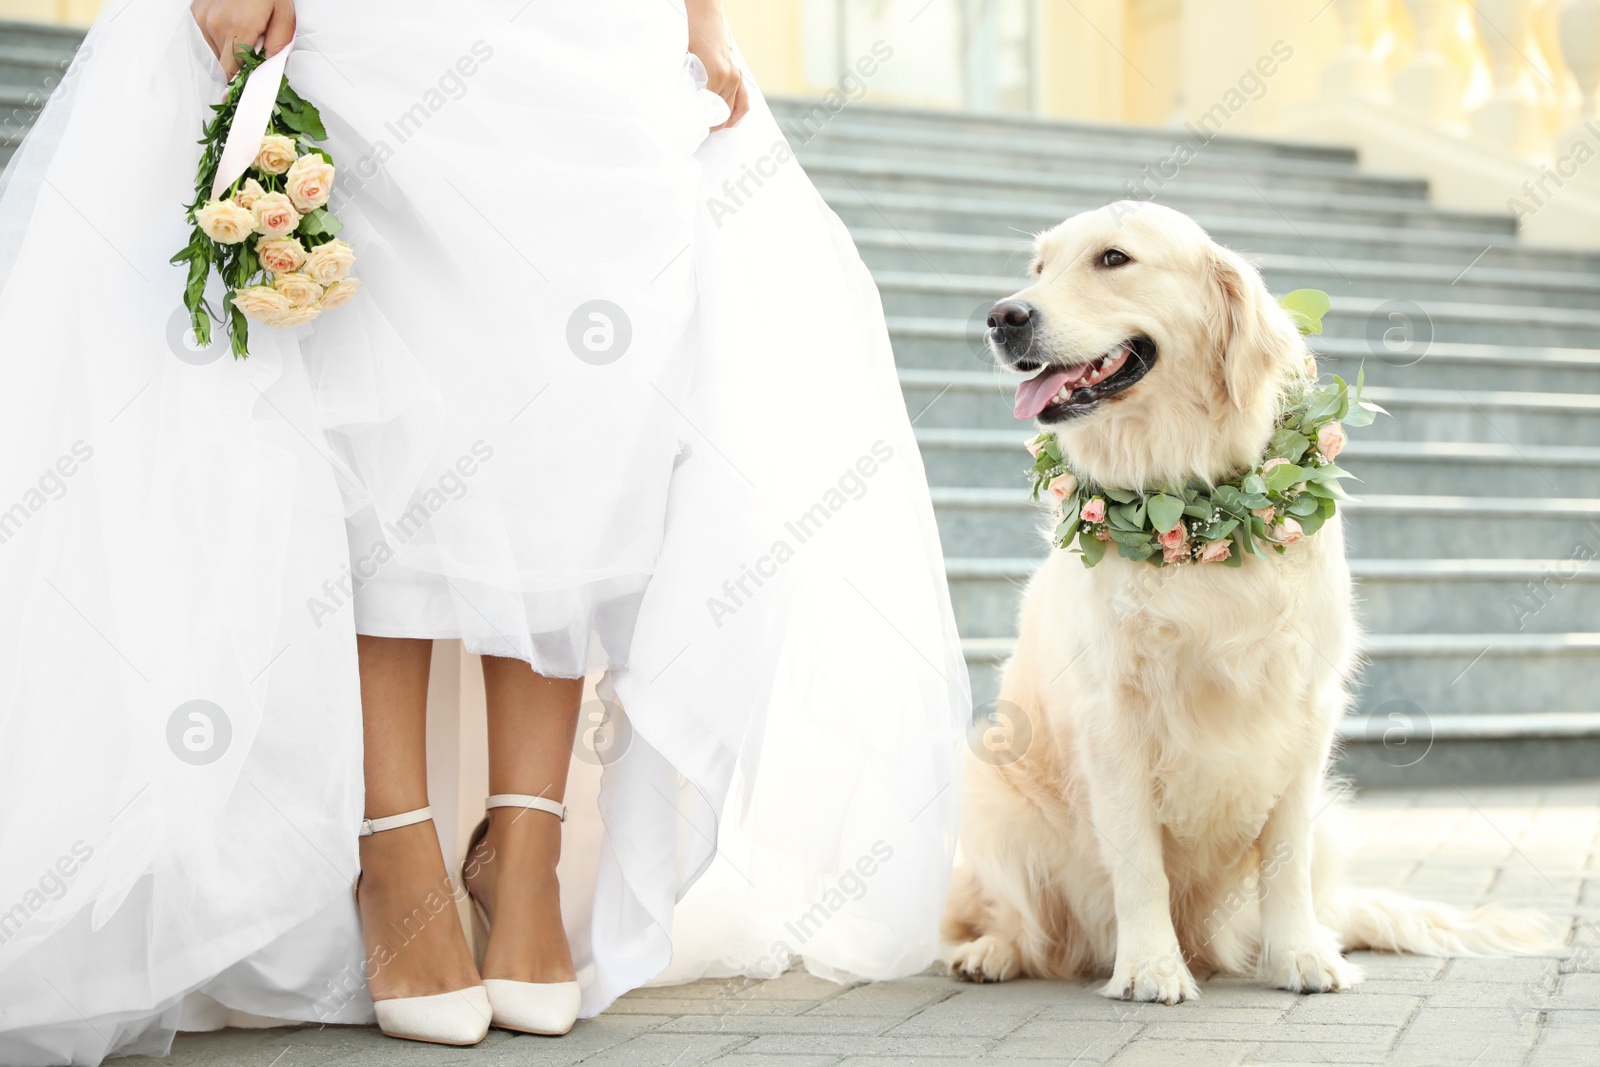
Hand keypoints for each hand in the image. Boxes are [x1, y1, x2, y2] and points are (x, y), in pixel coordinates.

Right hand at [191, 0, 295, 77]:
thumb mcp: (284, 17)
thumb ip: (277, 47)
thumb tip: (267, 71)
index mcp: (238, 28)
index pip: (230, 71)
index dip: (234, 85)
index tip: (235, 96)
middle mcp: (215, 23)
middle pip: (223, 63)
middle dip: (238, 63)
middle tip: (253, 48)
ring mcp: (202, 16)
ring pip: (215, 50)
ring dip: (228, 48)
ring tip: (243, 29)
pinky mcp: (196, 11)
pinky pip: (207, 35)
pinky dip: (220, 35)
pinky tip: (231, 21)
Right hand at [685, 0, 747, 129]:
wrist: (705, 16)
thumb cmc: (706, 36)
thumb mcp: (715, 62)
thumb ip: (713, 79)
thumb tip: (703, 98)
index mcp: (737, 77)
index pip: (741, 109)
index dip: (730, 122)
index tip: (718, 129)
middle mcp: (736, 78)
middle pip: (730, 112)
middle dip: (717, 125)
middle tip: (704, 132)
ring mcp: (728, 76)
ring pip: (721, 109)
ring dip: (710, 120)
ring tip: (699, 125)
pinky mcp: (718, 72)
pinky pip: (712, 98)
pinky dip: (704, 108)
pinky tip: (696, 112)